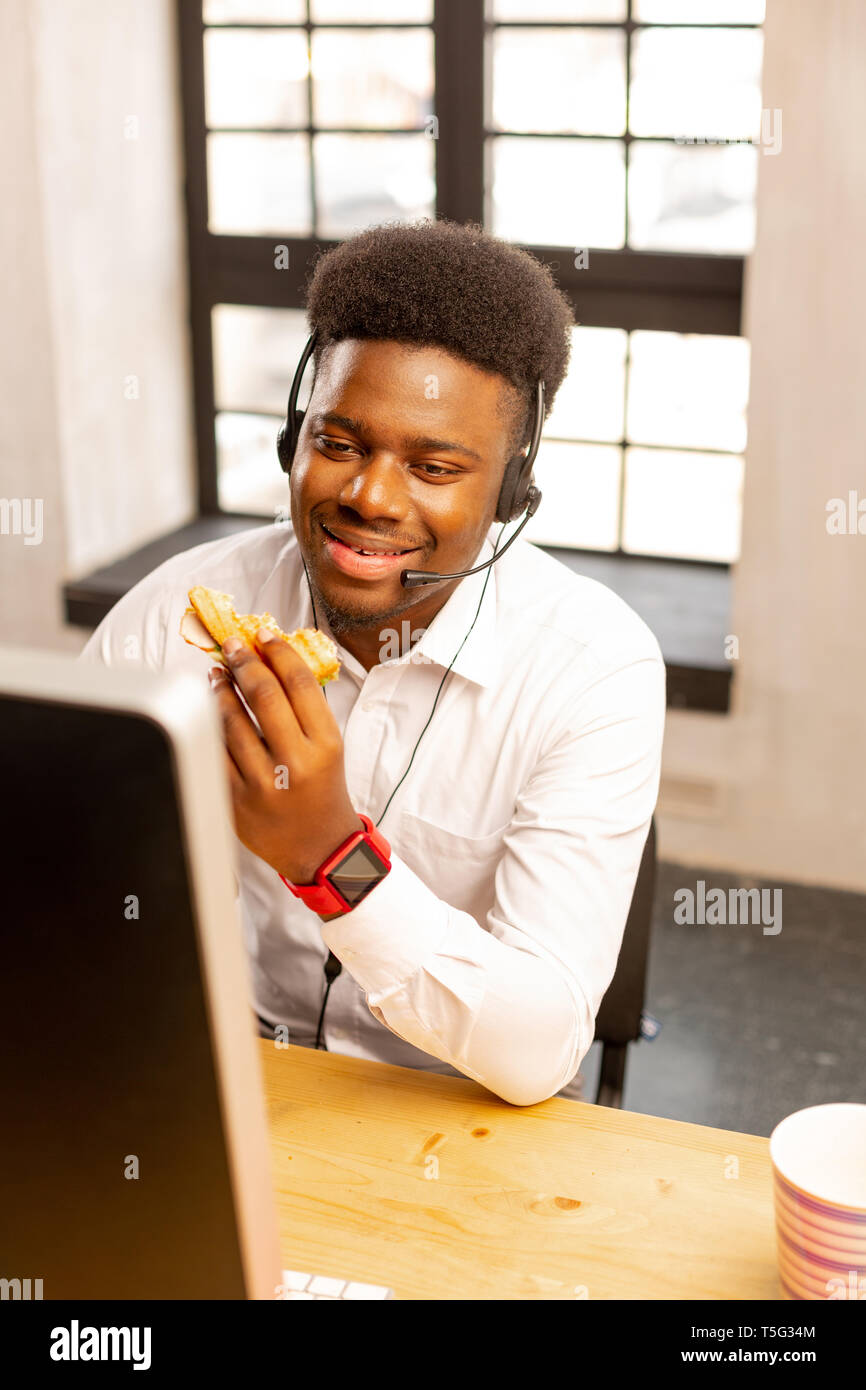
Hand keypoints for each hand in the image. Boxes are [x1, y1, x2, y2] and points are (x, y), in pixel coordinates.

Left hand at [208, 629, 363, 884]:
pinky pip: (214, 752)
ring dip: (221, 689)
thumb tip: (271, 659)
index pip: (300, 683)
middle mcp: (296, 763)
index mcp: (325, 745)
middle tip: (233, 645)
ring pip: (231, 720)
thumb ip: (305, 708)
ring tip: (218, 674)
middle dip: (244, 661)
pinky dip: (208, 725)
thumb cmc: (322, 789)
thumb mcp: (329, 747)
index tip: (264, 635)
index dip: (278, 651)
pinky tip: (208, 709)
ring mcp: (263, 784)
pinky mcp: (236, 801)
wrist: (318, 847)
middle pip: (264, 694)